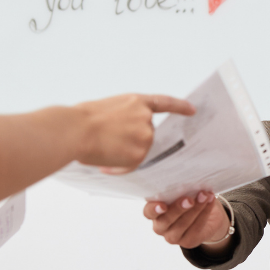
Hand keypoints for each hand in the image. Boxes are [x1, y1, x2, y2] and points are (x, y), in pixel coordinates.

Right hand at [74, 94, 194, 170]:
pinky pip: (131, 165)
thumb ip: (123, 116)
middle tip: (109, 141)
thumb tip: (123, 132)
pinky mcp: (139, 155)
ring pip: (139, 151)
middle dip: (131, 140)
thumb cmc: (82, 118)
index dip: (179, 107)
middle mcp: (145, 118)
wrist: (76, 130)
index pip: (164, 103)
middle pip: (146, 134)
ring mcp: (144, 137)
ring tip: (101, 150)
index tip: (192, 110)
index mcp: (136, 101)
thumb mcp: (108, 107)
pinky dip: (118, 167)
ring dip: (123, 155)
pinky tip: (104, 163)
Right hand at [144, 192, 230, 249]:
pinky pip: (196, 228)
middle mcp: (160, 226)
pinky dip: (204, 213)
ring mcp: (173, 237)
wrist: (207, 214)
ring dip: (195, 209)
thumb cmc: (189, 198)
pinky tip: (209, 202)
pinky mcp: (188, 242)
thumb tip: (186, 177)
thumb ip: (179, 187)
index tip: (162, 205)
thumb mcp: (182, 191)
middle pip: (165, 220)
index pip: (148, 212)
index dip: (154, 209)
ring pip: (182, 224)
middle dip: (178, 208)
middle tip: (189, 199)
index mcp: (154, 212)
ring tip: (204, 195)